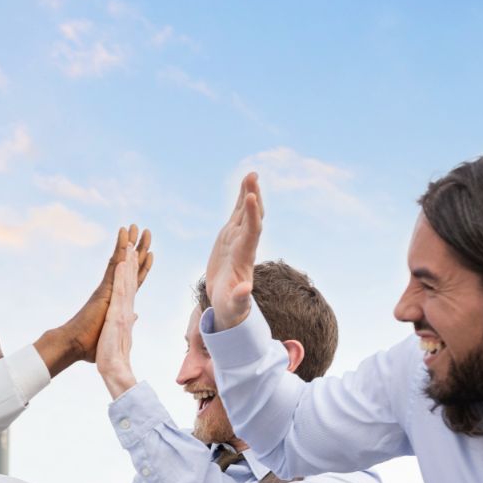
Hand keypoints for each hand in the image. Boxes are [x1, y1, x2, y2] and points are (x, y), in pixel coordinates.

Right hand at [35, 223, 153, 375]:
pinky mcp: (105, 287)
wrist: (74, 345)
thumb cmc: (89, 345)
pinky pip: (115, 264)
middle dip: (139, 248)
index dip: (143, 266)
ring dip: (129, 242)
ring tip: (135, 225)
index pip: (134, 280)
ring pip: (123, 260)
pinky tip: (124, 234)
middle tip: (146, 230)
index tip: (150, 252)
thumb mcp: (115, 331)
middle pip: (131, 266)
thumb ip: (125, 321)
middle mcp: (113, 290)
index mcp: (118, 301)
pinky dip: (120, 248)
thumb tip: (136, 315)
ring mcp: (109, 287)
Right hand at [204, 173, 263, 329]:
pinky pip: (237, 215)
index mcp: (244, 257)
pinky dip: (242, 200)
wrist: (229, 305)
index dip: (252, 215)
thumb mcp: (234, 306)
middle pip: (252, 217)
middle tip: (253, 176)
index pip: (251, 232)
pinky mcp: (230, 238)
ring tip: (252, 174)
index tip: (251, 197)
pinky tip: (245, 185)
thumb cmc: (231, 308)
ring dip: (249, 193)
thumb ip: (240, 298)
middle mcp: (244, 245)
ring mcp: (237, 239)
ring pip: (246, 213)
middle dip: (253, 198)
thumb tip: (245, 291)